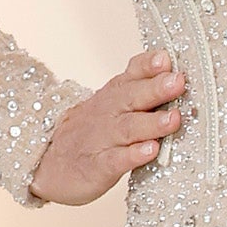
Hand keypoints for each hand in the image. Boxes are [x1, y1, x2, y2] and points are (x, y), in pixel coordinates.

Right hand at [30, 49, 185, 203]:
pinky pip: (115, 160)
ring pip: (127, 128)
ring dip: (152, 123)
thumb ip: (141, 86)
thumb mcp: (113, 103)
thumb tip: (172, 67)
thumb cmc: (92, 132)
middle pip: (132, 97)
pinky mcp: (98, 167)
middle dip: (155, 89)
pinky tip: (150, 150)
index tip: (166, 59)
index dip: (148, 66)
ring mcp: (102, 140)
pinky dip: (133, 155)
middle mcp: (109, 113)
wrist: (48, 164)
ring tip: (173, 118)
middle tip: (177, 82)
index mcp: (115, 95)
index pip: (132, 74)